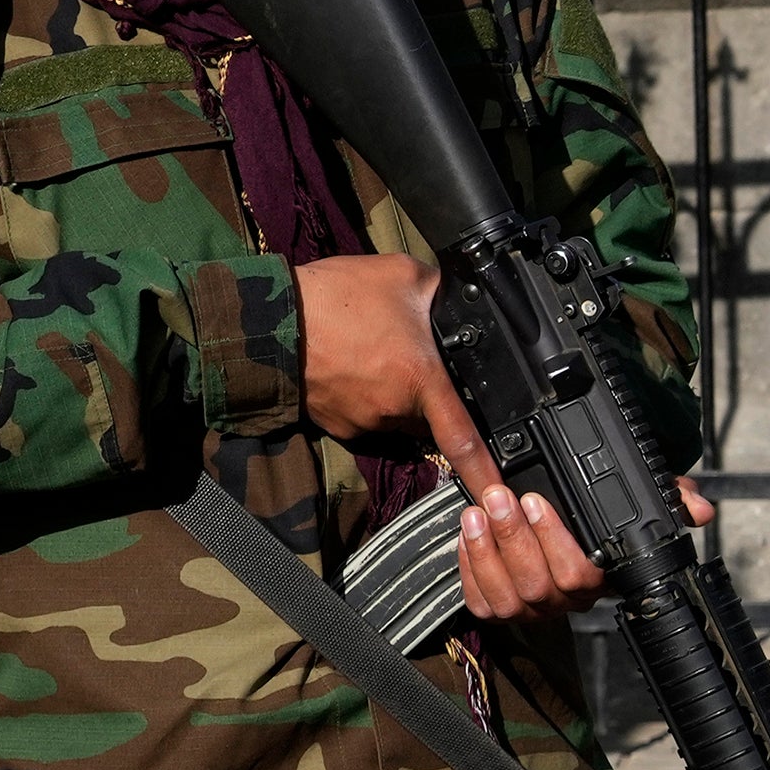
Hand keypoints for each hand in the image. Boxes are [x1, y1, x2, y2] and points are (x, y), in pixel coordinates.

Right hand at [295, 254, 500, 509]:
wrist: (268, 318)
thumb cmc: (333, 297)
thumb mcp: (401, 274)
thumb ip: (438, 290)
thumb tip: (456, 297)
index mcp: (420, 380)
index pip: (462, 438)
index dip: (484, 470)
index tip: (500, 495)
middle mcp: (393, 411)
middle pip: (427, 414)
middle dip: (426, 391)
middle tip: (405, 350)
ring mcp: (362, 422)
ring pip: (394, 414)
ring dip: (391, 390)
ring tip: (370, 348)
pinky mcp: (335, 425)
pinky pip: (363, 414)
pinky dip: (363, 393)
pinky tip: (349, 361)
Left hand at [454, 473, 717, 624]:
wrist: (549, 522)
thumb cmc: (591, 514)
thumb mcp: (631, 497)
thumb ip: (667, 495)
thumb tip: (700, 509)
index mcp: (600, 578)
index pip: (582, 574)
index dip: (554, 541)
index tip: (537, 501)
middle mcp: (566, 601)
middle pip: (539, 585)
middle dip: (514, 537)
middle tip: (499, 496)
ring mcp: (531, 610)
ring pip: (507, 598)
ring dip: (487, 552)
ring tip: (475, 511)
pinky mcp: (498, 609)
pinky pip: (480, 602)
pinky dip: (469, 569)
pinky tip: (466, 535)